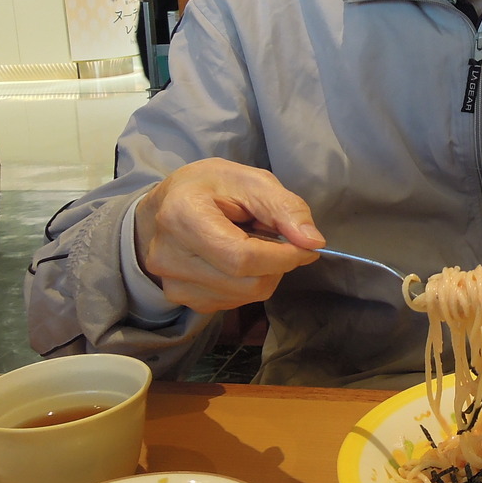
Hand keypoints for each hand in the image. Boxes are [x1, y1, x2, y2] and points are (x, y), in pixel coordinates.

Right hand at [133, 159, 325, 312]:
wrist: (169, 204)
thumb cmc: (211, 187)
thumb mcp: (251, 180)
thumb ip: (285, 208)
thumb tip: (313, 242)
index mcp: (182, 216)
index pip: (242, 257)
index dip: (284, 257)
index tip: (307, 246)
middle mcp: (169, 256)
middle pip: (247, 282)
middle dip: (277, 264)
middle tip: (276, 238)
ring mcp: (173, 283)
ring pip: (245, 296)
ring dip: (264, 273)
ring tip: (250, 243)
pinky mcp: (182, 299)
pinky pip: (234, 302)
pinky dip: (249, 283)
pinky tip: (236, 260)